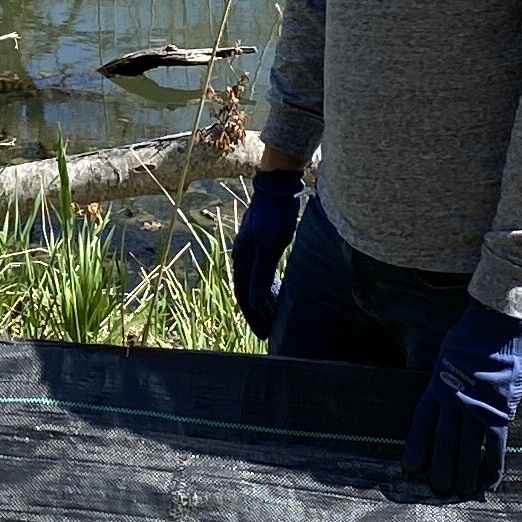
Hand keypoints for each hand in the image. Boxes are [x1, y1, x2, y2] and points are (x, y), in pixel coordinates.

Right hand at [232, 172, 300, 339]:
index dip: (253, 316)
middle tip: (269, 333)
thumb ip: (261, 274)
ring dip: (264, 302)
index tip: (263, 334)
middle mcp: (243, 256)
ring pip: (256, 283)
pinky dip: (269, 288)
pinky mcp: (264, 244)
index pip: (244, 295)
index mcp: (242, 258)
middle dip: (257, 313)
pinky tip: (279, 294)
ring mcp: (253, 250)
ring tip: (274, 318)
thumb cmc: (275, 215)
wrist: (277, 187)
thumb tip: (253, 302)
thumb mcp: (270, 246)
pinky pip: (264, 274)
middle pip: (248, 291)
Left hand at [395, 296, 521, 500]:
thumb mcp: (445, 355)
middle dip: (440, 469)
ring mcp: (476, 408)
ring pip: (466, 450)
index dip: (416, 447)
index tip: (410, 467)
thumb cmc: (471, 335)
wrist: (496, 324)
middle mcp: (453, 401)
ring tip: (460, 492)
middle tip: (438, 489)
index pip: (421, 424)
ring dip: (463, 474)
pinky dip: (492, 467)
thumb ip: (443, 375)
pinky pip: (495, 446)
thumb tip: (441, 385)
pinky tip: (488, 483)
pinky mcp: (499, 412)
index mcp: (436, 387)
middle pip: (442, 443)